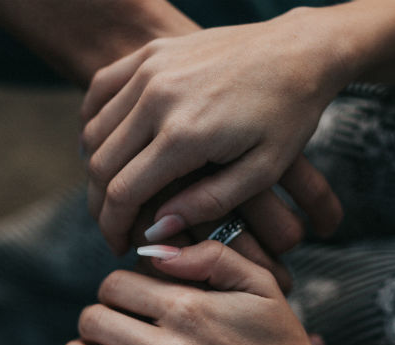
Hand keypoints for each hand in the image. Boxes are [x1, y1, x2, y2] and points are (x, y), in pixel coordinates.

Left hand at [49, 242, 380, 344]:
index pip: (115, 284)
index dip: (113, 285)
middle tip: (109, 323)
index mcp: (189, 309)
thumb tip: (153, 251)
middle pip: (92, 321)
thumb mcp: (260, 286)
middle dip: (94, 316)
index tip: (125, 295)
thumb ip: (209, 257)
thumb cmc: (282, 342)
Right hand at [81, 9, 346, 252]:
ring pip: (94, 131)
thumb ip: (206, 203)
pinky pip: (100, 91)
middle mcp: (157, 98)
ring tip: (112, 195)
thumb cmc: (288, 113)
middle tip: (114, 227)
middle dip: (100, 206)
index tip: (119, 246)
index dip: (114, 226)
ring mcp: (150, 69)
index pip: (124, 191)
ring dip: (95, 169)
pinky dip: (93, 123)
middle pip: (101, 164)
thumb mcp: (261, 170)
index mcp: (185, 134)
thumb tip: (157, 230)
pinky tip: (103, 146)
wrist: (301, 49)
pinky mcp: (150, 53)